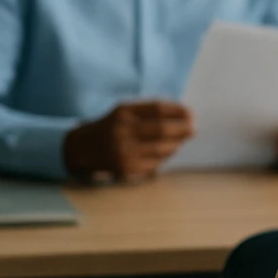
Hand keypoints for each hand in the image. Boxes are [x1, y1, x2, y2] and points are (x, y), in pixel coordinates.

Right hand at [62, 100, 193, 180]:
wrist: (83, 148)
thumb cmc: (113, 126)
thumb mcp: (126, 111)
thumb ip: (152, 111)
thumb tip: (186, 116)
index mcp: (124, 112)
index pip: (158, 109)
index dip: (179, 111)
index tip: (191, 114)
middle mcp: (123, 131)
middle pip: (163, 129)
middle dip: (184, 129)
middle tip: (193, 129)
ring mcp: (124, 151)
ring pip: (163, 148)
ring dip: (177, 144)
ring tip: (180, 139)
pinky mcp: (127, 168)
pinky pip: (157, 162)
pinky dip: (165, 156)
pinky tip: (165, 151)